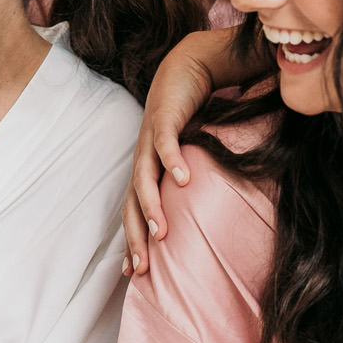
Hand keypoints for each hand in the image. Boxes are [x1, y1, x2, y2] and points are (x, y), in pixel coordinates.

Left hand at [122, 42, 217, 278]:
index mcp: (147, 171)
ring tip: (161, 233)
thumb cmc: (189, 115)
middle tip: (141, 268)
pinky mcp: (164, 119)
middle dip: (135, 238)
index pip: (134, 214)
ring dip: (151, 207)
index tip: (135, 275)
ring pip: (144, 179)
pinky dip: (173, 161)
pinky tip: (182, 180)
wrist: (185, 68)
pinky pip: (166, 144)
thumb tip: (209, 211)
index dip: (133, 242)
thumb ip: (196, 183)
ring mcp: (150, 141)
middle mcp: (143, 160)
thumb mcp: (190, 156)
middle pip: (132, 205)